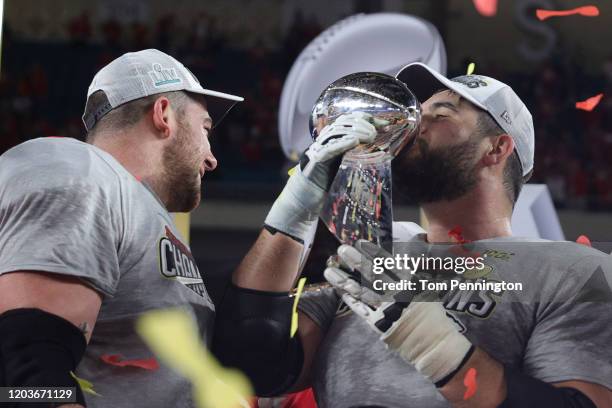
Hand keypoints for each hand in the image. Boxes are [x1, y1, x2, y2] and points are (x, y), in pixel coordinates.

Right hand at [265, 112, 375, 241]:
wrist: (300, 204)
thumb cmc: (321, 190)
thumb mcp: (340, 170)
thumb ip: (352, 159)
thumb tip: (378, 154)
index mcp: (329, 143)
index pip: (346, 122)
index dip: (364, 119)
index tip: (382, 124)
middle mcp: (322, 144)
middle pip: (342, 123)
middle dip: (361, 124)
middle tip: (376, 132)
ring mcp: (316, 151)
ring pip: (335, 132)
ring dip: (355, 131)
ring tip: (370, 136)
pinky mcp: (314, 162)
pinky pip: (328, 149)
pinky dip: (342, 144)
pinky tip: (354, 142)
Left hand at [324, 240, 472, 384]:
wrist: (432, 343)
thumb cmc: (431, 315)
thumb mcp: (426, 290)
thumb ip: (411, 277)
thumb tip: (397, 262)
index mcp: (409, 283)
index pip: (388, 264)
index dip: (373, 252)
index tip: (360, 243)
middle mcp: (395, 294)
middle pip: (371, 274)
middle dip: (355, 260)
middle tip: (342, 249)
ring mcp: (384, 308)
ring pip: (360, 291)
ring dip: (344, 280)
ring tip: (330, 271)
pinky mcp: (377, 323)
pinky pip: (360, 309)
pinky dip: (350, 299)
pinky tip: (340, 291)